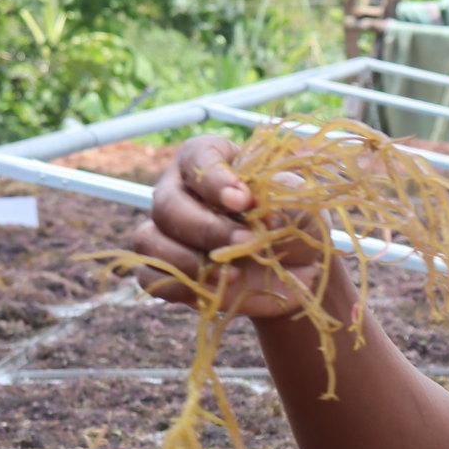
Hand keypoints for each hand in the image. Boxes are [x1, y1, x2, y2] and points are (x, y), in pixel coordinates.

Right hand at [128, 134, 333, 319]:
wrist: (295, 267)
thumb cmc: (293, 221)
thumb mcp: (298, 202)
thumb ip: (279, 197)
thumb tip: (255, 206)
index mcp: (209, 159)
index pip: (197, 159)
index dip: (215, 181)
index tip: (243, 200)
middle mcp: (179, 190)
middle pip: (167, 204)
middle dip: (206, 228)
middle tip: (245, 243)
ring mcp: (167, 230)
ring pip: (149, 239)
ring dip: (187, 260)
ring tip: (232, 273)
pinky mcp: (167, 268)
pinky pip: (149, 276)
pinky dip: (177, 286)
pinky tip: (213, 288)